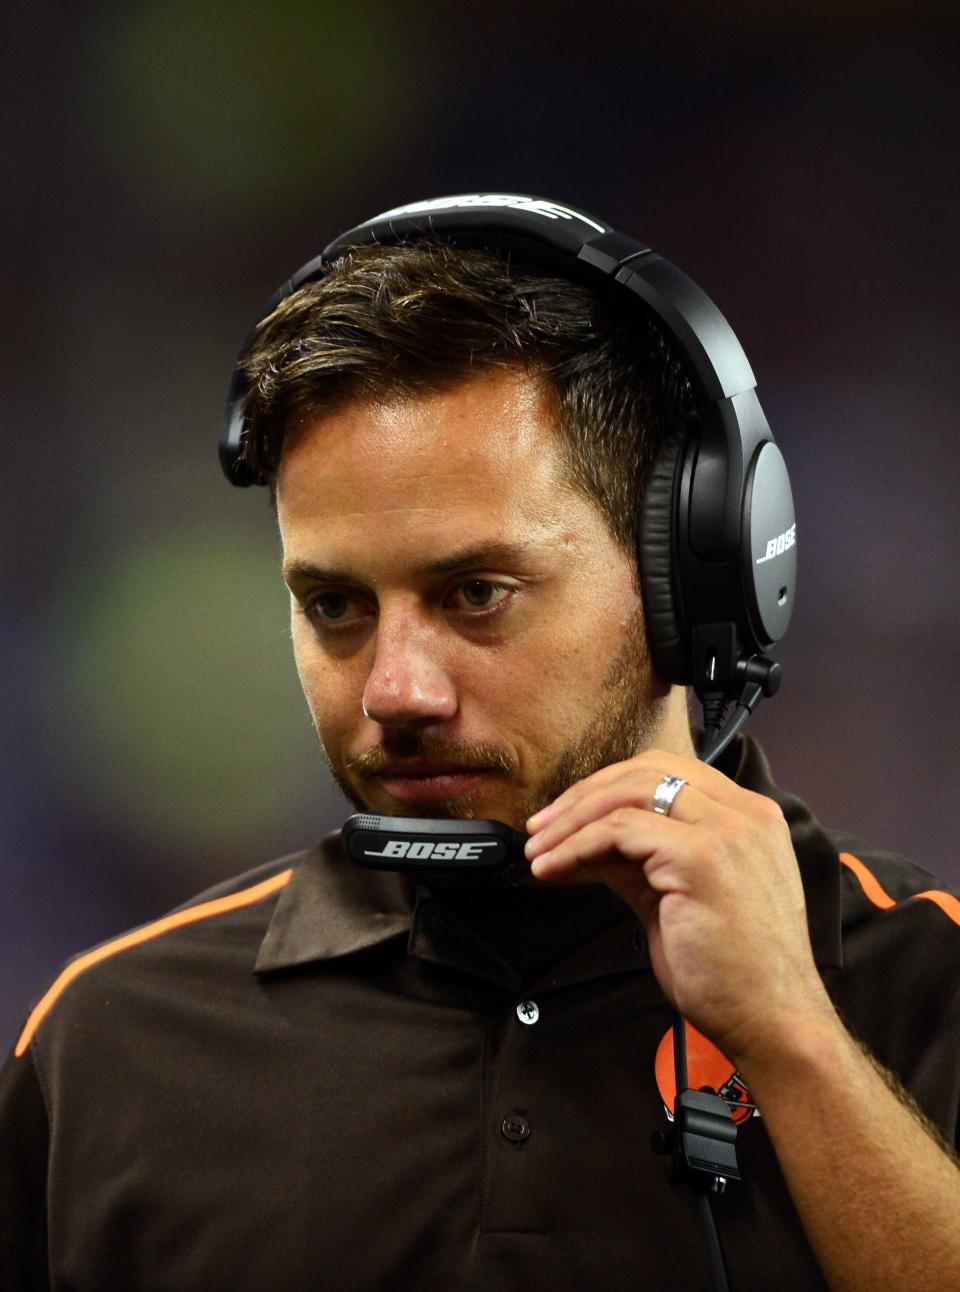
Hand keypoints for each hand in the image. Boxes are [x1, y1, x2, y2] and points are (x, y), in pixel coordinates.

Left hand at [524, 750, 836, 1070]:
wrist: (773, 1022)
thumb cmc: (734, 974)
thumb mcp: (677, 899)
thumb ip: (639, 862)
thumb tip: (586, 844)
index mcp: (748, 818)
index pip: (668, 773)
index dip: (608, 788)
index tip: (567, 816)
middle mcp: (744, 813)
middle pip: (645, 771)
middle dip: (583, 796)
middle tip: (541, 828)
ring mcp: (725, 831)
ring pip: (628, 794)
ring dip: (571, 820)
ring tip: (538, 849)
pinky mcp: (700, 857)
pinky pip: (618, 831)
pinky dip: (576, 846)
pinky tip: (554, 868)